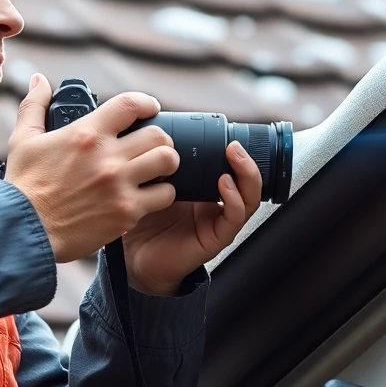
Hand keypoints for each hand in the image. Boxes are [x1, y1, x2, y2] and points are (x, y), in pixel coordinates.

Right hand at [5, 73, 178, 262]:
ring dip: (166, 163)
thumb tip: (38, 80)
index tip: (150, 108)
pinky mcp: (126, 212)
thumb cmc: (23, 186)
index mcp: (86, 134)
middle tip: (153, 145)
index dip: (147, 102)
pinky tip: (150, 195)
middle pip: (158, 134)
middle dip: (160, 137)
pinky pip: (164, 196)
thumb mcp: (24, 140)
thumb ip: (35, 106)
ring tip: (157, 168)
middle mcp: (107, 156)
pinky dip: (162, 194)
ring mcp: (119, 185)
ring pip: (167, 161)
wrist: (24, 230)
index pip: (130, 104)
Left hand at [120, 141, 262, 294]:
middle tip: (232, 143)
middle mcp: (217, 203)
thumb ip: (156, 161)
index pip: (230, 166)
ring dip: (246, 174)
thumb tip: (152, 129)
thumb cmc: (143, 220)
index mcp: (204, 188)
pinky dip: (234, 199)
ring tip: (233, 157)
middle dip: (245, 158)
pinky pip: (235, 217)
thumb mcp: (150, 183)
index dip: (233, 149)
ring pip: (250, 196)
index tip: (223, 131)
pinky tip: (223, 184)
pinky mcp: (217, 238)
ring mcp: (220, 220)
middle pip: (247, 178)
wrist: (135, 257)